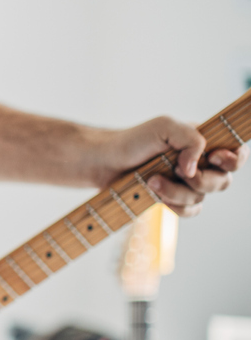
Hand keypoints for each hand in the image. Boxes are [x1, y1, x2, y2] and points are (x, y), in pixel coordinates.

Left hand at [94, 117, 247, 216]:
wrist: (104, 162)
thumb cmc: (133, 140)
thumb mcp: (164, 127)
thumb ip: (191, 139)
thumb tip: (196, 168)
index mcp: (203, 141)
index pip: (236, 152)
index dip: (233, 159)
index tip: (214, 158)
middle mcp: (199, 162)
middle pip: (223, 180)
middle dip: (201, 180)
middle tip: (176, 171)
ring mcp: (186, 183)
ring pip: (202, 197)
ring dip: (177, 192)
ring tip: (152, 180)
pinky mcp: (172, 198)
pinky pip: (190, 211)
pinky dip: (175, 206)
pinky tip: (155, 194)